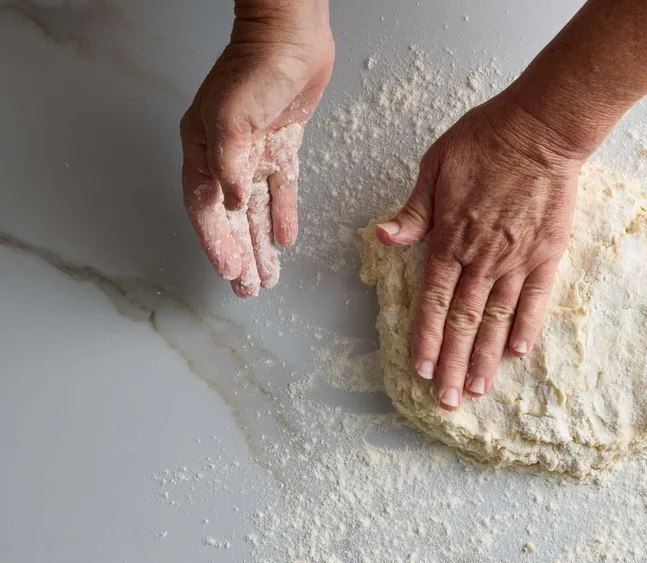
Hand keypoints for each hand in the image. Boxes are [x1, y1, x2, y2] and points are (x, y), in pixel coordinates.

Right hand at [180, 8, 333, 297]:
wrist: (292, 38)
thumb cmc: (256, 70)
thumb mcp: (233, 118)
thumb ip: (229, 164)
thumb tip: (231, 204)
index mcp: (203, 149)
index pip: (205, 208)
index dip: (216, 242)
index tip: (229, 271)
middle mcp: (226, 155)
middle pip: (230, 217)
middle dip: (239, 254)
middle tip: (248, 290)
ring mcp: (254, 151)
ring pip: (255, 208)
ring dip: (260, 243)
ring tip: (266, 278)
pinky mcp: (282, 144)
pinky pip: (281, 188)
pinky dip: (283, 213)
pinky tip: (285, 240)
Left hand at [376, 94, 586, 410]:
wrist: (542, 129)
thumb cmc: (486, 140)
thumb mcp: (436, 166)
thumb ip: (414, 210)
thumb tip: (385, 238)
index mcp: (450, 238)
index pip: (433, 301)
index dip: (426, 338)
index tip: (420, 370)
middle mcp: (482, 258)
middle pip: (463, 321)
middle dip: (452, 364)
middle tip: (446, 400)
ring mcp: (517, 259)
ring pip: (497, 318)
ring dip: (485, 357)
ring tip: (477, 390)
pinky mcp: (547, 253)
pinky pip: (536, 299)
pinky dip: (526, 326)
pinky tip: (518, 353)